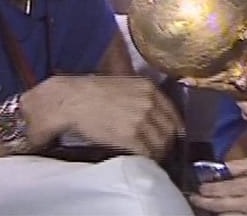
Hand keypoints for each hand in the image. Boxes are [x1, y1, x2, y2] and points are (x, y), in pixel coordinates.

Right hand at [58, 75, 183, 159]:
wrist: (72, 100)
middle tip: (160, 151)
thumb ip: (142, 97)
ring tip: (151, 158)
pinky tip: (143, 161)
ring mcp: (141, 119)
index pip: (173, 113)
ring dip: (158, 153)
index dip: (174, 129)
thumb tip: (153, 114)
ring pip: (160, 143)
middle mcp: (149, 103)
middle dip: (167, 143)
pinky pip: (147, 152)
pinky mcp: (130, 136)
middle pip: (169, 130)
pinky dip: (147, 159)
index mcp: (149, 88)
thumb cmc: (93, 93)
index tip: (172, 137)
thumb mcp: (125, 85)